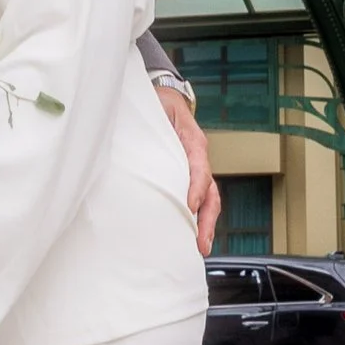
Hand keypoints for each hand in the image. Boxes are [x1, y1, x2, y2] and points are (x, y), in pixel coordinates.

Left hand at [157, 88, 219, 254]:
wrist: (163, 96)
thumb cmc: (157, 102)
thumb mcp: (156, 106)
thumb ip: (151, 122)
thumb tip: (134, 140)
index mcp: (192, 140)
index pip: (199, 166)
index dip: (196, 186)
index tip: (190, 206)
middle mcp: (197, 158)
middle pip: (210, 191)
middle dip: (208, 219)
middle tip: (201, 243)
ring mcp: (194, 169)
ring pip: (208, 199)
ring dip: (205, 225)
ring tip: (200, 248)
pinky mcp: (185, 177)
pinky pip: (195, 199)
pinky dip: (195, 219)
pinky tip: (189, 236)